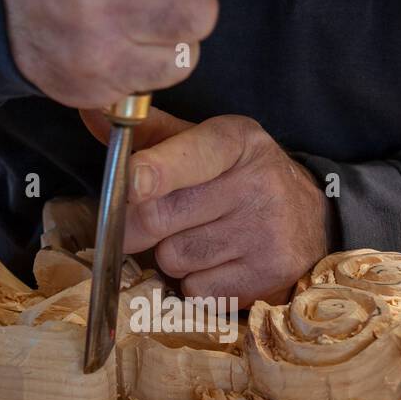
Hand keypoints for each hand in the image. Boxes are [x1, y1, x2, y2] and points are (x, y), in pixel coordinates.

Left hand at [82, 107, 328, 306]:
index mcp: (236, 141)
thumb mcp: (203, 147)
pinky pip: (198, 291)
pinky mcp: (270, 274)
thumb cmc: (237, 180)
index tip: (132, 184)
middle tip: (149, 225)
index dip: (156, 171)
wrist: (309, 221)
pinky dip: (197, 285)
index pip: (191, 156)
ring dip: (173, 257)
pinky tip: (220, 266)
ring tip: (202, 241)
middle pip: (160, 216)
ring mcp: (268, 231)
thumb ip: (148, 135)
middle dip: (136, 228)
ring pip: (174, 258)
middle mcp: (258, 182)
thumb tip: (91, 108)